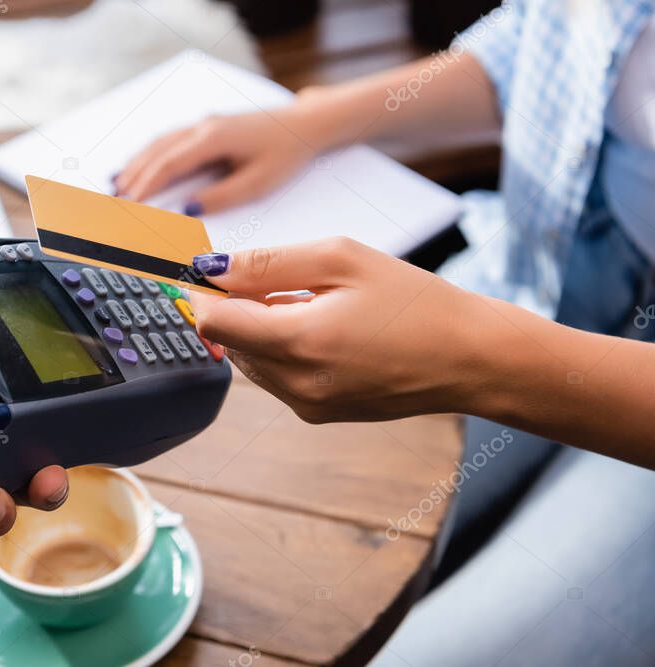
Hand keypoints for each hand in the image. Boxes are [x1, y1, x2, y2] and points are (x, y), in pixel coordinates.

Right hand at [114, 90, 334, 213]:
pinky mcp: (207, 126)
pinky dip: (151, 154)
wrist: (304, 124)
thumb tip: (189, 209)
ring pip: (160, 143)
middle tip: (115, 200)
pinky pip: (170, 139)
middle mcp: (203, 126)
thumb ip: (222, 197)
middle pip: (157, 152)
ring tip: (118, 184)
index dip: (145, 185)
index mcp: (213, 138)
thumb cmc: (285, 153)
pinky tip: (141, 164)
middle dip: (134, 176)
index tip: (129, 204)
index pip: (169, 164)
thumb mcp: (258, 182)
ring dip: (137, 163)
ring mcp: (203, 123)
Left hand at [190, 239, 486, 422]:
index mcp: (300, 342)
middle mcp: (295, 383)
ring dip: (260, 327)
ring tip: (313, 304)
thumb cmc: (414, 302)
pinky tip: (324, 330)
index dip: (203, 291)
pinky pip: (275, 376)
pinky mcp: (316, 414)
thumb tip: (210, 267)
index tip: (210, 269)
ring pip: (249, 359)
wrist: (470, 358)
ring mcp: (305, 405)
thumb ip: (268, 263)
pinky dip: (281, 348)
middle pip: (228, 340)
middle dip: (238, 306)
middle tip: (282, 279)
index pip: (213, 321)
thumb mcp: (341, 260)